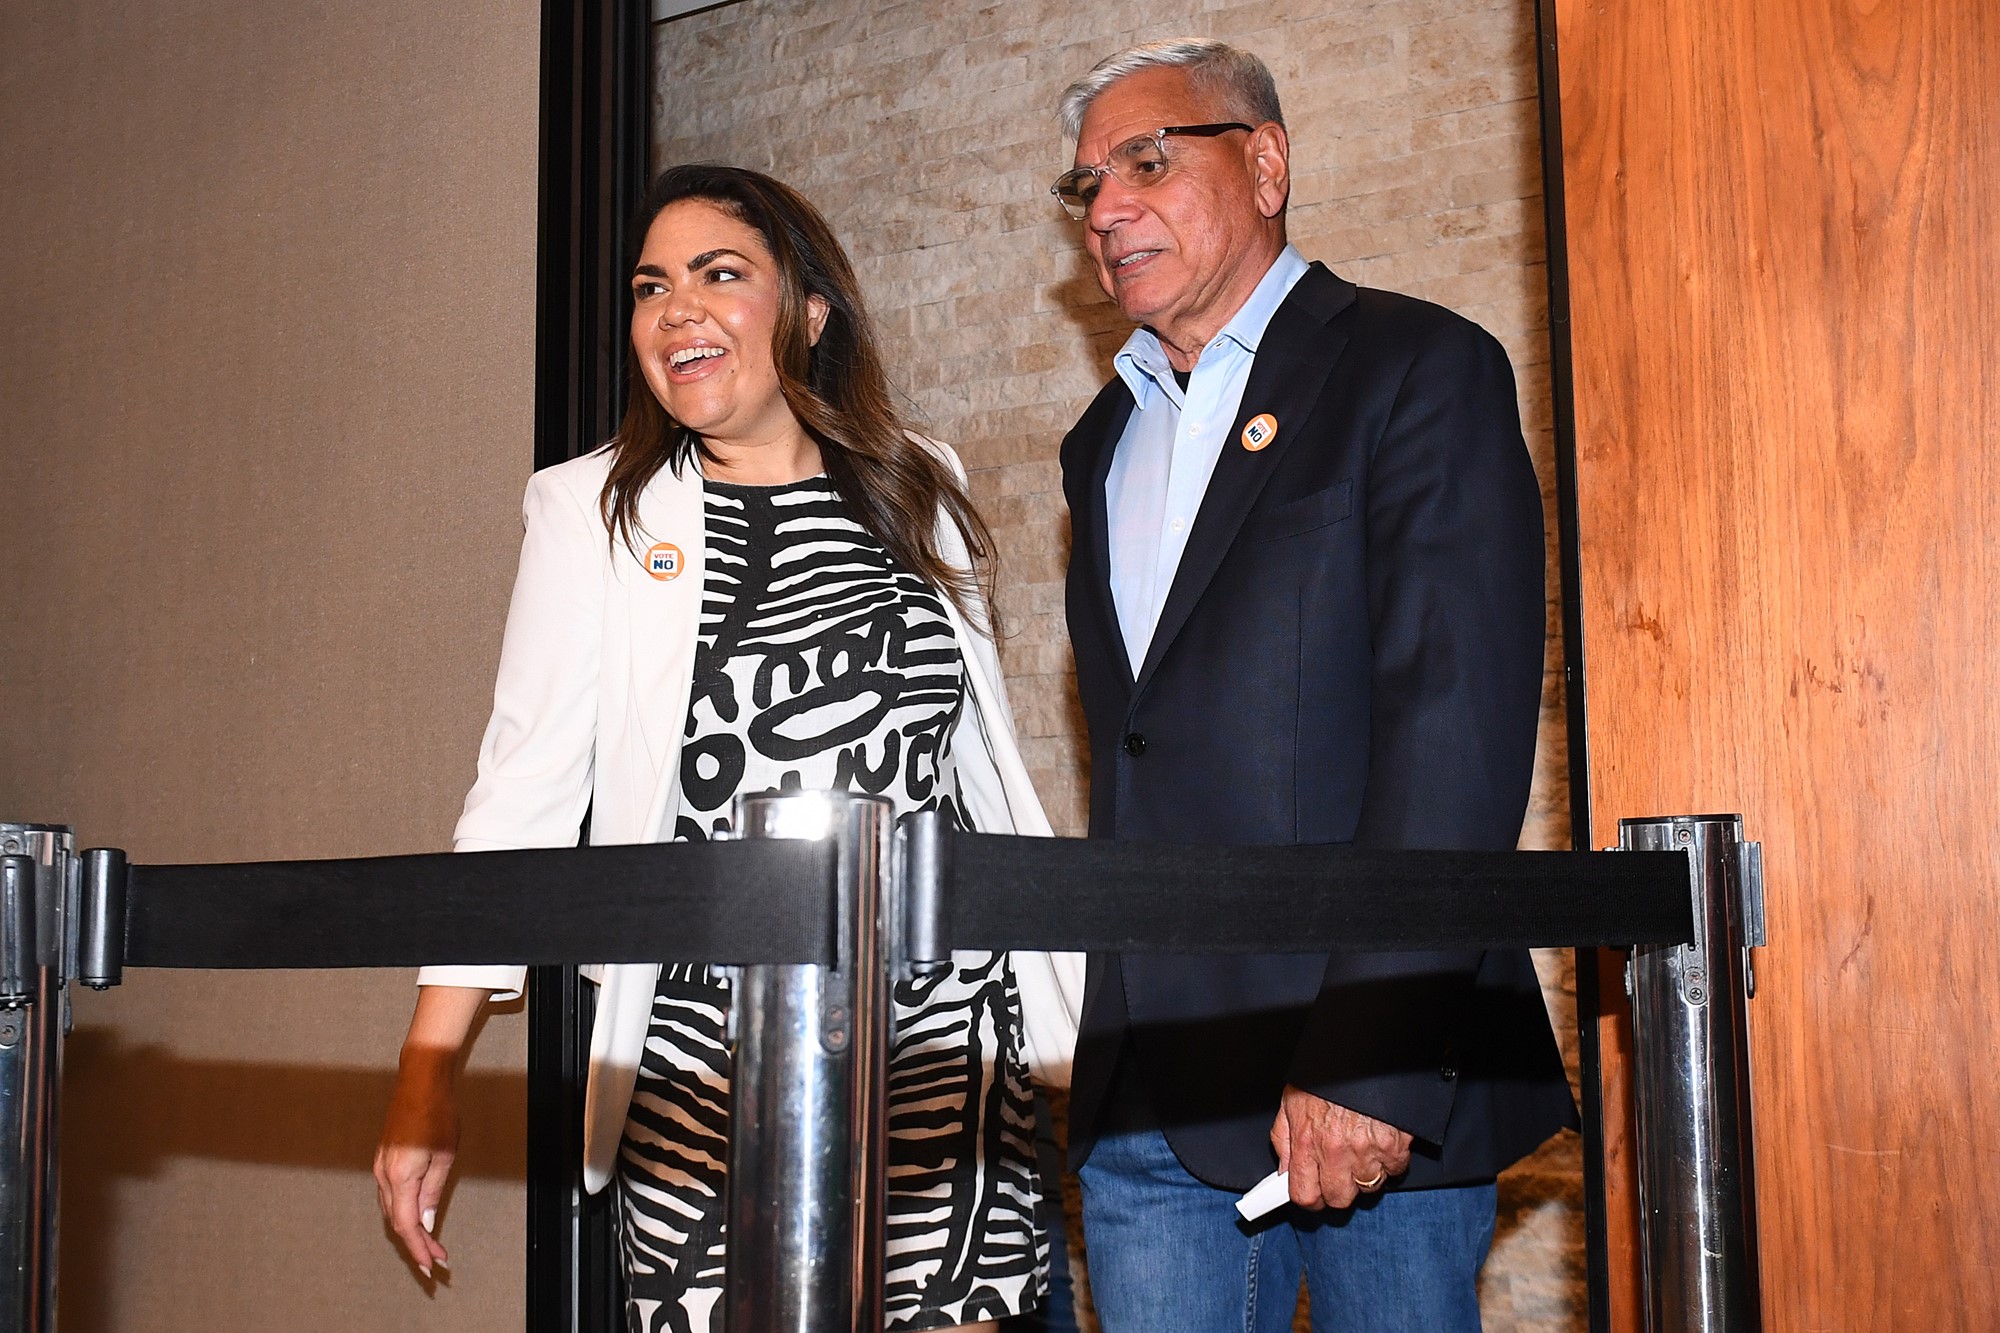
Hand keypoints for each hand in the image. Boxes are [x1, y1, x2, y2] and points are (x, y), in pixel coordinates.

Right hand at [374, 1050, 460, 1278]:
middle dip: (415, 1244)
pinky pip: (391, 1196)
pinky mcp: (384, 1160)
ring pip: (392, 1211)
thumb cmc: (438, 1112)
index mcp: (400, 1176)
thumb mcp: (444, 1156)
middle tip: (435, 1262)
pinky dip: (403, 1212)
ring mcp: (381, 1167)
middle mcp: (384, 1175)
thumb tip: (425, 1222)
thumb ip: (433, 1192)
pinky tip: (418, 1219)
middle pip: (397, 1222)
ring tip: (431, 1245)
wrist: (420, 1080)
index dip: (418, 1249)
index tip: (430, 1266)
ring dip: (410, 1230)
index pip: (406, 1225)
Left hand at [1270, 1084, 1412, 1209]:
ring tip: (1360, 1149)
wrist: (1361, 1053)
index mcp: (1307, 1141)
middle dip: (1338, 1189)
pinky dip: (1389, 1161)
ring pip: (1368, 1187)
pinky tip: (1380, 1142)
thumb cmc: (1325, 1074)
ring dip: (1365, 1174)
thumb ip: (1284, 1139)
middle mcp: (1335, 1150)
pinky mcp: (1394, 1144)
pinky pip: (1394, 1171)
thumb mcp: (1292, 1101)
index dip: (1310, 1198)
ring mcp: (1366, 1150)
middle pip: (1339, 1199)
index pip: (1304, 1195)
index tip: (1313, 1193)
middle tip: (1339, 1170)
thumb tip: (1284, 1170)